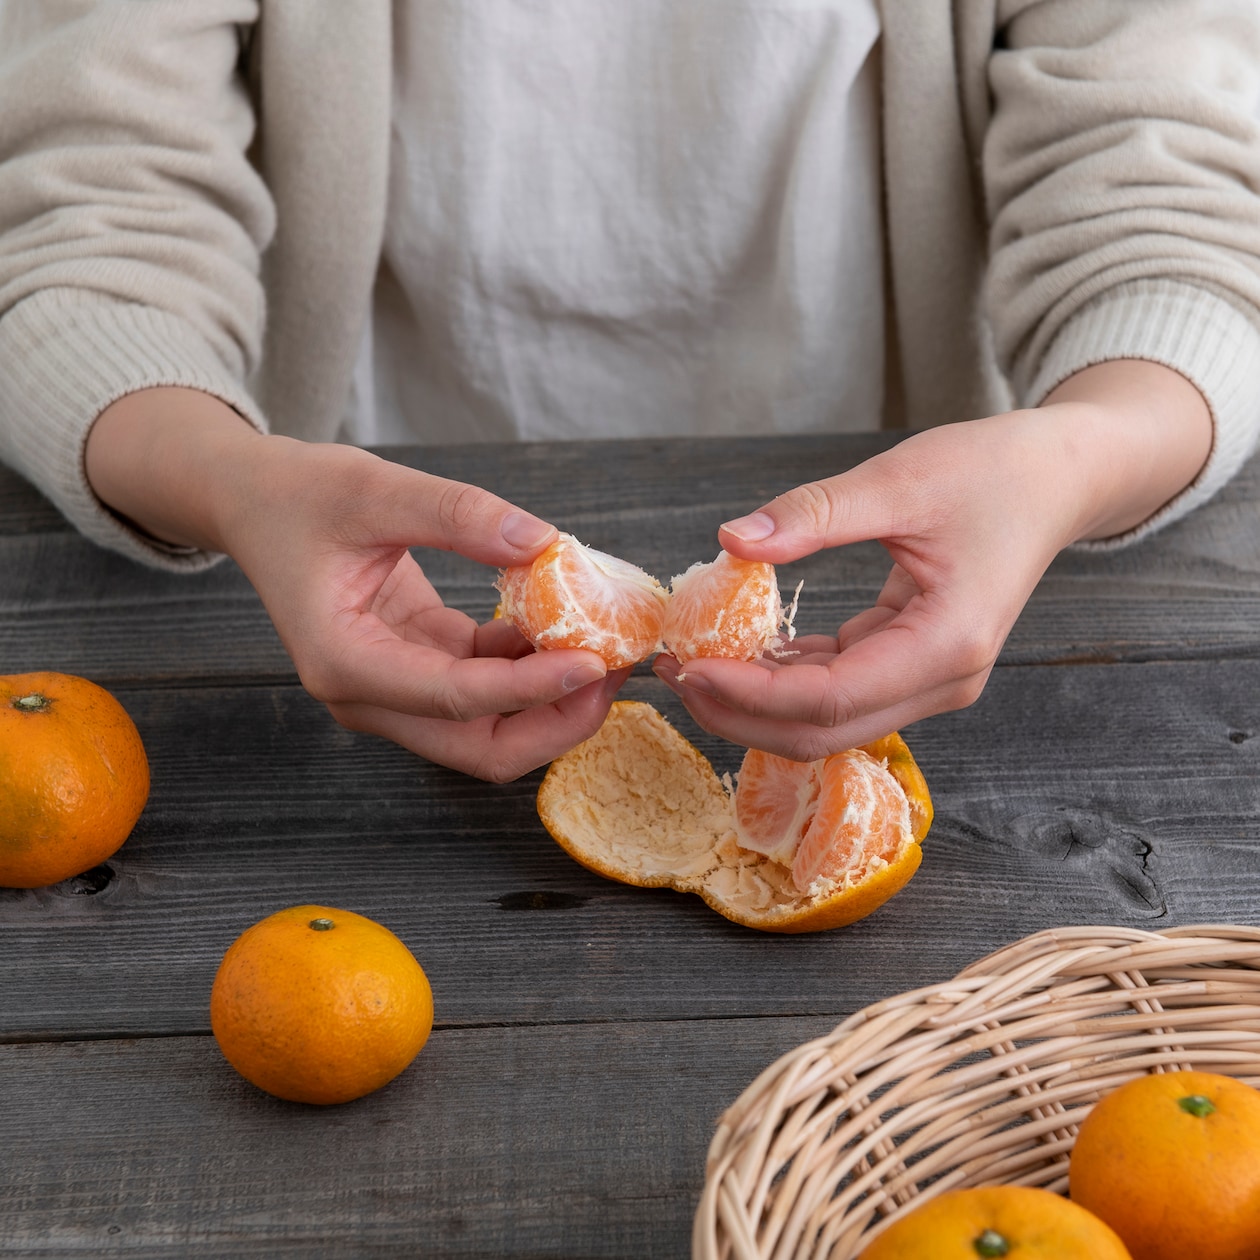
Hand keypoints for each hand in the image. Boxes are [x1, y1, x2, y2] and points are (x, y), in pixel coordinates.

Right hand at [86, 389, 624, 780]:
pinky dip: (529, 664)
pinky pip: (486, 685)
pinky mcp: (417, 668)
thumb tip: (543, 542)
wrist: (257, 503)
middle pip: (480, 749)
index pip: (456, 698)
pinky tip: (563, 622)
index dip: (531, 689)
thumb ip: (457, 513)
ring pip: (490, 730)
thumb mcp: (373, 487)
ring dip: (551, 700)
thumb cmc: (298, 496)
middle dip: (554, 723)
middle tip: (615, 671)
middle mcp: (368, 696)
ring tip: (607, 645)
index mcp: (345, 663)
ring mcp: (394, 690)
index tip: (594, 663)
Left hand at [653, 361, 1211, 759]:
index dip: (752, 692)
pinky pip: (837, 691)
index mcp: (948, 644)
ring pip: (826, 722)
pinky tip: (740, 652)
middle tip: (673, 672)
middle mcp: (943, 681)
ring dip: (755, 703)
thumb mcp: (900, 480)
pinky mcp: (912, 666)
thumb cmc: (991, 473)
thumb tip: (730, 540)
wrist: (1053, 480)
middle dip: (740, 712)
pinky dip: (785, 680)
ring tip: (692, 661)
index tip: (688, 665)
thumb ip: (813, 516)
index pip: (832, 697)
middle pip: (823, 730)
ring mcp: (929, 681)